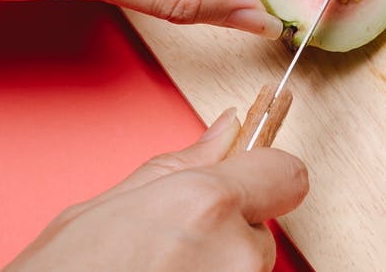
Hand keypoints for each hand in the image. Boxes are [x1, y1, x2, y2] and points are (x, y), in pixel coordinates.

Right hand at [7, 109, 308, 270]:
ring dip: (214, 264)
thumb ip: (178, 166)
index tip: (246, 177)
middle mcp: (235, 254)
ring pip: (248, 265)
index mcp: (204, 205)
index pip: (286, 173)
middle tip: (167, 245)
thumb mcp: (99, 210)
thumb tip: (227, 129)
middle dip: (226, 229)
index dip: (261, 174)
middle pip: (261, 227)